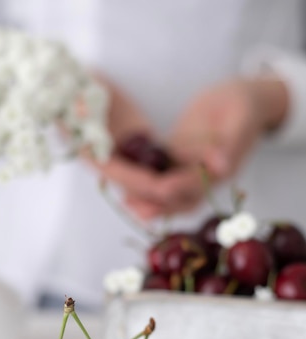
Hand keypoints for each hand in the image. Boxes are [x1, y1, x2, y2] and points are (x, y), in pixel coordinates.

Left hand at [92, 76, 288, 220]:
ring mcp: (190, 171)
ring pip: (168, 193)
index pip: (197, 184)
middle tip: (135, 207)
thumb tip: (222, 167)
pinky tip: (124, 183)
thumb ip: (232, 143)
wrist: (240, 100)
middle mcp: (206, 178)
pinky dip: (144, 184)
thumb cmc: (245, 104)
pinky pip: (160, 178)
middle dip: (158, 205)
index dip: (178, 187)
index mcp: (223, 171)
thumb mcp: (243, 118)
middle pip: (180, 199)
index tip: (159, 187)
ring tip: (126, 203)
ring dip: (148, 200)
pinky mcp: (178, 162)